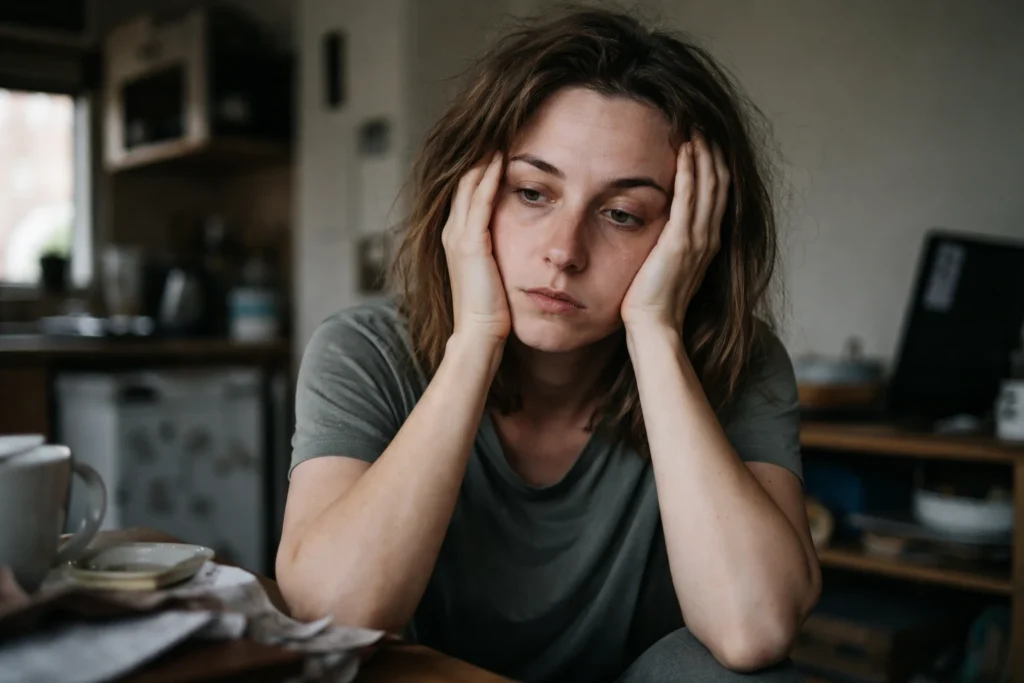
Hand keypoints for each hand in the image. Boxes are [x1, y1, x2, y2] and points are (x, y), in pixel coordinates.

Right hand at [442, 152, 510, 342]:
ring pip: (469, 184)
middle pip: (464, 180)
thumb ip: (497, 254)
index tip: (498, 145)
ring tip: (499, 133)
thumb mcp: (492, 274)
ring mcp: (458, 235)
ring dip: (484, 158)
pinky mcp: (470, 242)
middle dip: (481, 154)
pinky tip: (502, 158)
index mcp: (456, 238)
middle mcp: (452, 232)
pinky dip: (490, 176)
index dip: (480, 167)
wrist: (479, 334)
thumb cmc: (491, 312)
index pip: (466, 191)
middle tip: (498, 127)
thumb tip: (515, 245)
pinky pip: (480, 200)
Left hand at [620, 130, 729, 332]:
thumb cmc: (652, 302)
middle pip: (719, 184)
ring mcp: (698, 239)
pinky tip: (685, 150)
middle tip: (703, 123)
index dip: (714, 166)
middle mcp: (709, 237)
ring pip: (709, 185)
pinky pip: (689, 198)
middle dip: (713, 152)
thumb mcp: (665, 266)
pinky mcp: (681, 242)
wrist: (654, 327)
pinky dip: (690, 171)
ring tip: (696, 127)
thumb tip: (659, 229)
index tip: (706, 140)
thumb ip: (669, 244)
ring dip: (703, 154)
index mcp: (707, 242)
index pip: (717, 194)